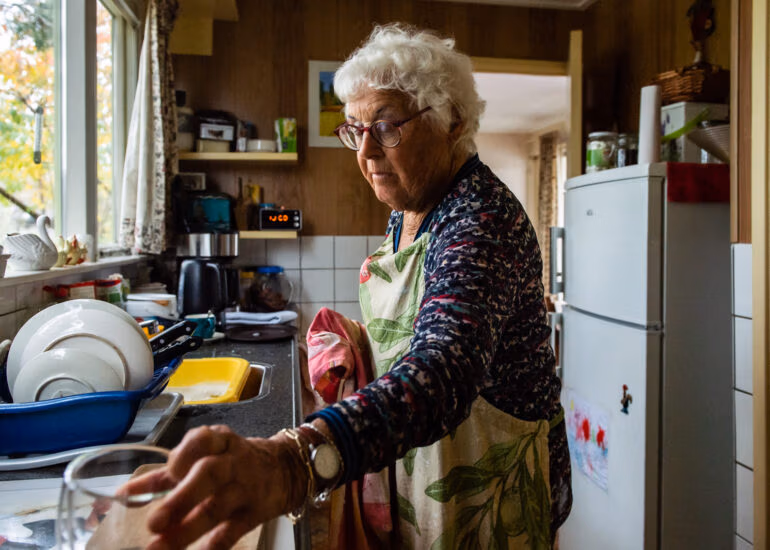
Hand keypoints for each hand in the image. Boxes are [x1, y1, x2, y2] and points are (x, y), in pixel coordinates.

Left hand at [122, 425, 306, 549]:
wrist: (286, 469)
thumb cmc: (236, 461)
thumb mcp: (208, 456)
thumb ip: (167, 474)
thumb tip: (125, 493)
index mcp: (220, 443)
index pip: (202, 441)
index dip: (183, 455)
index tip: (170, 472)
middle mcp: (233, 463)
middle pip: (209, 475)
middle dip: (181, 498)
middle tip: (154, 523)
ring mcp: (245, 489)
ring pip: (217, 507)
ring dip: (188, 529)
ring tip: (158, 548)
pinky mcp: (254, 514)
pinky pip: (233, 531)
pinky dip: (215, 545)